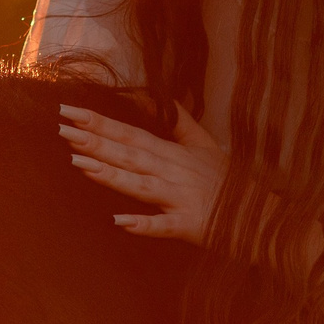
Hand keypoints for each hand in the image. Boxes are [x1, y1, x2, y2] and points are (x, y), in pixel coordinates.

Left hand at [59, 102, 227, 241]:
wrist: (261, 217)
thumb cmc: (229, 183)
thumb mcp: (206, 145)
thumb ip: (181, 122)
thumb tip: (158, 97)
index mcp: (172, 154)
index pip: (129, 133)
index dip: (99, 122)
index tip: (70, 111)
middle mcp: (172, 172)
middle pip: (129, 154)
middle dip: (94, 141)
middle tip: (62, 129)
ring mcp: (180, 198)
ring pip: (140, 185)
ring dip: (111, 175)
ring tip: (80, 164)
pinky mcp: (189, 225)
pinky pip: (162, 226)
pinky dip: (142, 224)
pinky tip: (119, 222)